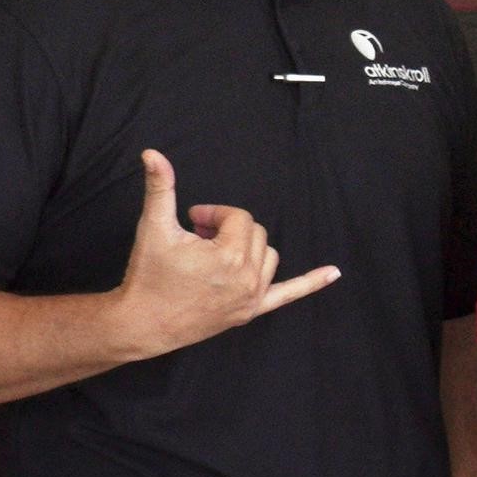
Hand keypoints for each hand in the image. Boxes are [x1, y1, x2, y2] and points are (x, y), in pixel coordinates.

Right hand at [110, 148, 337, 359]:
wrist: (142, 323)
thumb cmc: (148, 274)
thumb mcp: (153, 227)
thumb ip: (160, 188)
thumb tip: (153, 153)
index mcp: (229, 255)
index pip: (238, 218)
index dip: (213, 214)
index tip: (191, 219)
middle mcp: (248, 277)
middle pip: (255, 234)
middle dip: (227, 228)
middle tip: (198, 235)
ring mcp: (253, 297)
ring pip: (268, 255)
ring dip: (248, 247)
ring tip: (215, 251)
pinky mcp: (252, 310)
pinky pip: (289, 294)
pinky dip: (312, 282)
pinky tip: (334, 272)